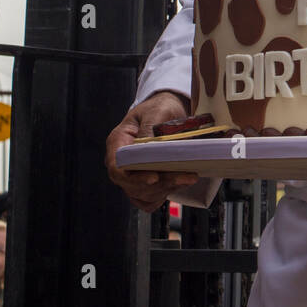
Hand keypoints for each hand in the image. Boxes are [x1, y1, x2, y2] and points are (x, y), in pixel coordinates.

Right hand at [105, 90, 199, 212]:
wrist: (168, 110)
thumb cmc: (160, 107)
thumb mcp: (157, 110)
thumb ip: (150, 127)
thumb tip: (148, 146)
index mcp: (118, 142)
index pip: (117, 168)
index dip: (134, 178)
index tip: (154, 178)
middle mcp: (121, 161)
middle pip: (131, 185)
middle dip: (161, 183)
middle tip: (188, 176)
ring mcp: (131, 173)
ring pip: (141, 194)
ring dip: (166, 189)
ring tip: (189, 177)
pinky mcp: (144, 180)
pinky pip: (148, 199)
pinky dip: (163, 195)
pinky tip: (180, 183)